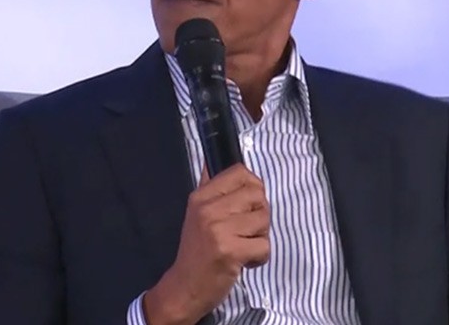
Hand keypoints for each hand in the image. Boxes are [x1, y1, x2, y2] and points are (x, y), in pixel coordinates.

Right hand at [143, 164, 270, 324]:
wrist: (184, 288)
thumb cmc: (196, 250)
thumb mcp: (197, 214)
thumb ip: (211, 188)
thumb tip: (214, 160)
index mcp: (201, 196)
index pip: (241, 172)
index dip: (253, 187)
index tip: (247, 206)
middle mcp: (208, 209)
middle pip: (258, 194)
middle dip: (260, 214)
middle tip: (245, 231)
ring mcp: (219, 230)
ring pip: (264, 219)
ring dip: (261, 236)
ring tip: (243, 246)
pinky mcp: (230, 252)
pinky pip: (264, 245)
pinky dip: (260, 257)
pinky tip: (244, 261)